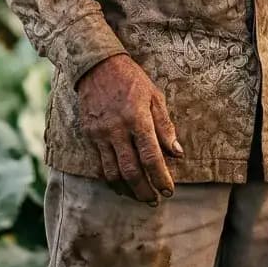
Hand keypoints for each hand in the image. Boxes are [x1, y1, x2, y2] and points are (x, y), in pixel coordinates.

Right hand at [76, 54, 182, 203]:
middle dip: (144, 190)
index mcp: (138, 119)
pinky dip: (111, 180)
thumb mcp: (155, 97)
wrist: (97, 66)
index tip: (168, 191)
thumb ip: (165, 126)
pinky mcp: (90, 135)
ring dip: (127, 190)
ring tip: (139, 197)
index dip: (160, 178)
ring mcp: (101, 134)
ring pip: (112, 173)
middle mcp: (117, 130)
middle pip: (131, 171)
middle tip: (154, 200)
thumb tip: (177, 153)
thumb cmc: (132, 80)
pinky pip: (100, 164)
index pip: (151, 157)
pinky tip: (120, 185)